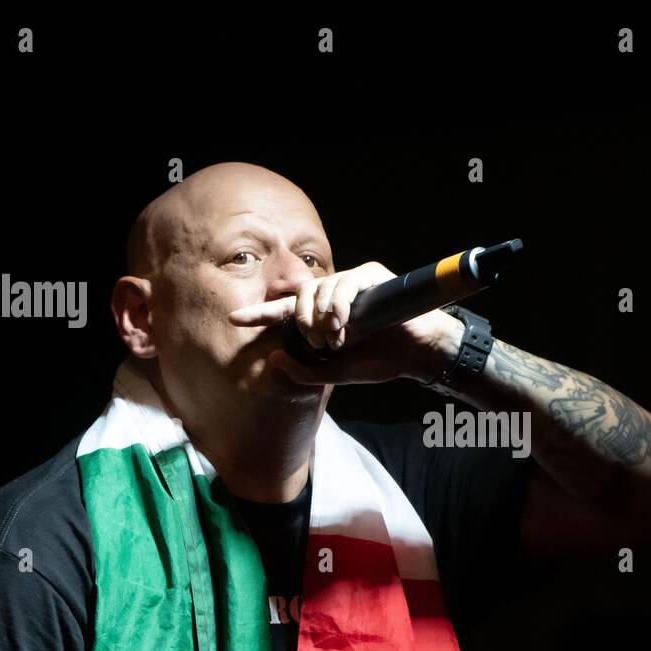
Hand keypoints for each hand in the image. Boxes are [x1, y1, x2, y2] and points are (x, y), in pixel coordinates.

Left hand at [227, 261, 462, 384]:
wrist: (416, 355)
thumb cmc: (381, 362)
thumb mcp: (335, 374)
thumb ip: (304, 372)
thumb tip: (272, 359)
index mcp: (324, 315)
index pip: (286, 311)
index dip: (261, 314)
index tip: (235, 319)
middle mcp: (334, 295)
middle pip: (300, 296)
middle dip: (302, 321)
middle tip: (319, 343)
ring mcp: (351, 283)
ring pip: (319, 289)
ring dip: (322, 318)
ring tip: (336, 339)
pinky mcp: (369, 276)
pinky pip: (343, 284)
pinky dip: (338, 305)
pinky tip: (342, 324)